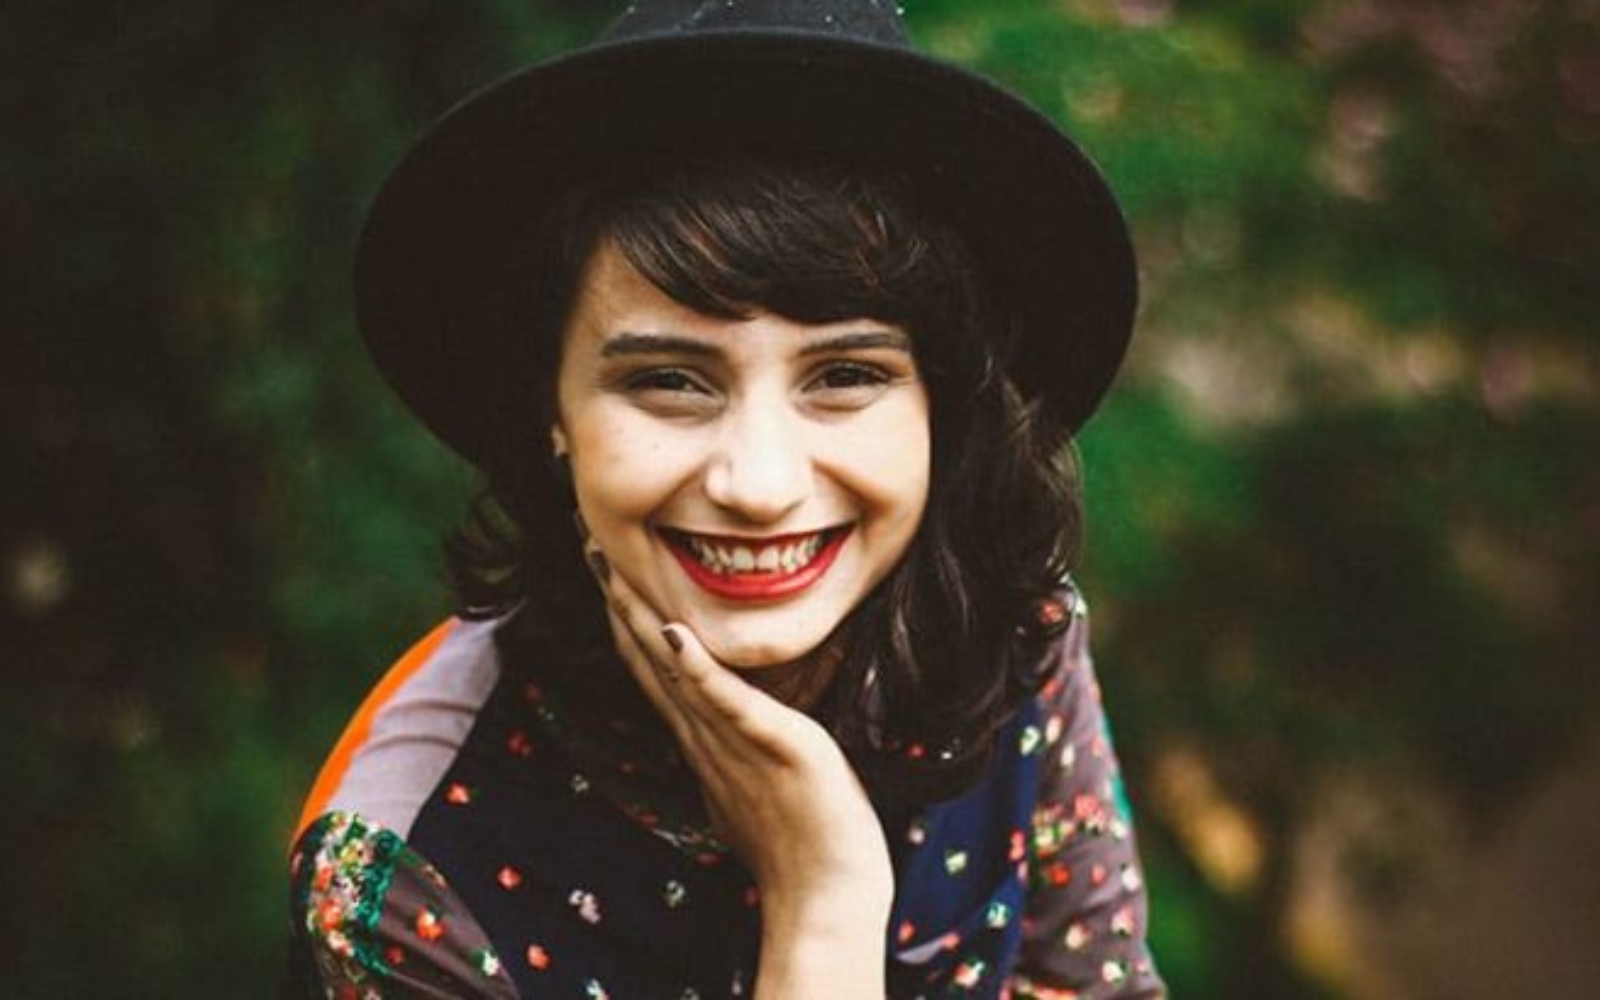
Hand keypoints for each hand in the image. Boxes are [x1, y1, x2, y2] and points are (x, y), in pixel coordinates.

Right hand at [586, 545, 890, 997]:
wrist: (828, 891)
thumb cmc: (804, 841)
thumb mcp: (757, 780)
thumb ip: (736, 746)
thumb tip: (726, 727)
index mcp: (703, 742)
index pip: (655, 671)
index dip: (628, 621)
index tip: (607, 572)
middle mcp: (705, 738)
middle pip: (650, 660)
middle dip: (620, 603)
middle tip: (592, 546)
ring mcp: (731, 741)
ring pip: (675, 671)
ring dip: (641, 619)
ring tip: (613, 569)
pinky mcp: (769, 742)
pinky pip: (726, 699)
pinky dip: (696, 666)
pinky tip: (673, 630)